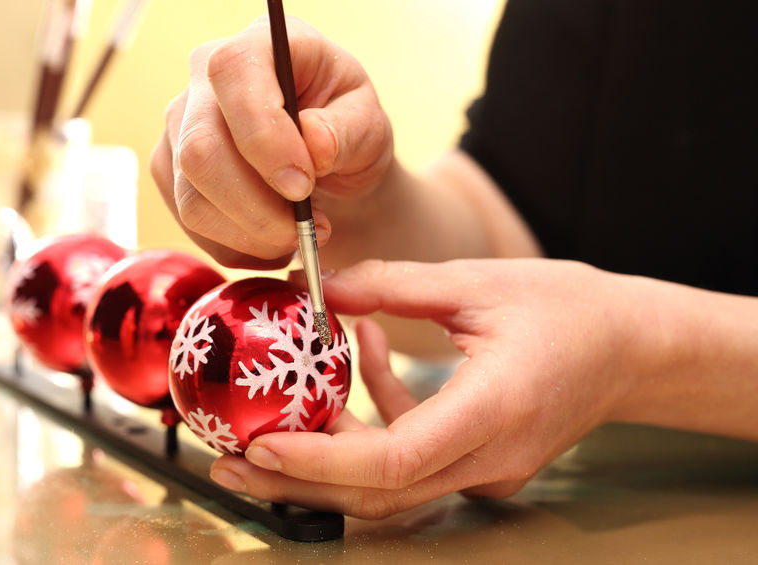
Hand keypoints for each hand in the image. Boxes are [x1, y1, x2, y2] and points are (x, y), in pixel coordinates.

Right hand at [150, 16, 392, 268]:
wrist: (330, 165)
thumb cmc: (347, 131)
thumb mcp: (368, 123)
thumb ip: (346, 130)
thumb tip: (314, 144)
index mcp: (260, 45)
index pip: (233, 75)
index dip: (263, 137)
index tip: (303, 185)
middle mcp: (204, 81)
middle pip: (200, 151)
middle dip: (258, 208)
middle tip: (307, 229)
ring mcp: (179, 128)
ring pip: (192, 200)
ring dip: (253, 236)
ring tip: (299, 236)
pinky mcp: (171, 172)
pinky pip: (192, 225)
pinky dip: (240, 248)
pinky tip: (274, 241)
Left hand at [208, 258, 656, 517]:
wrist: (630, 347)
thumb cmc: (568, 308)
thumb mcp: (478, 282)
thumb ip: (394, 284)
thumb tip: (321, 286)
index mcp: (493, 410)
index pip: (395, 462)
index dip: (320, 462)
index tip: (261, 446)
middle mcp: (488, 457)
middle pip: (377, 495)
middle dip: (298, 482)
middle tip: (232, 460)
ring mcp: (484, 470)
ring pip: (387, 488)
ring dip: (324, 459)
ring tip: (269, 422)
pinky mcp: (478, 463)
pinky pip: (409, 459)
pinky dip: (373, 421)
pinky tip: (359, 358)